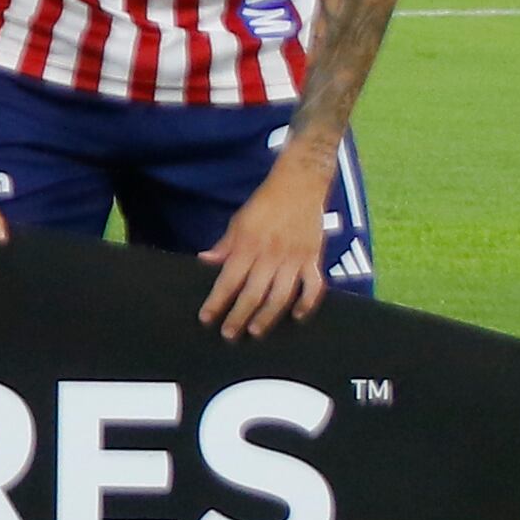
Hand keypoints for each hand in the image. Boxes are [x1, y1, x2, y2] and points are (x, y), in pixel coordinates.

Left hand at [198, 142, 335, 338]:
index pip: (228, 280)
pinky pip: (314, 286)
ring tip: (255, 331)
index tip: (206, 318)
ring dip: (268, 316)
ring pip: (281, 295)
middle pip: (253, 293)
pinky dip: (307, 303)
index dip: (217, 301)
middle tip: (228, 334)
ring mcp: (294, 258)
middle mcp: (270, 255)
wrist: (300, 185)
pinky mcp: (313, 258)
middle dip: (239, 316)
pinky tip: (297, 316)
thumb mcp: (239, 221)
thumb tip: (205, 261)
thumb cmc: (265, 204)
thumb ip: (225, 245)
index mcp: (248, 246)